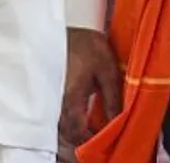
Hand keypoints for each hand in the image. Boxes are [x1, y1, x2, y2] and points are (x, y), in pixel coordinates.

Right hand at [60, 28, 121, 147]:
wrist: (57, 28)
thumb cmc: (81, 44)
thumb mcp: (106, 67)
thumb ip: (113, 96)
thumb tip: (120, 118)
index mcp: (71, 99)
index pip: (80, 133)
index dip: (93, 141)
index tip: (107, 141)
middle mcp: (57, 104)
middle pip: (69, 135)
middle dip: (85, 139)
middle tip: (102, 136)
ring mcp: (50, 100)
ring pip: (62, 127)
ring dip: (77, 131)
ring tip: (94, 127)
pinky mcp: (49, 94)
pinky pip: (58, 116)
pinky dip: (70, 121)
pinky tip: (82, 116)